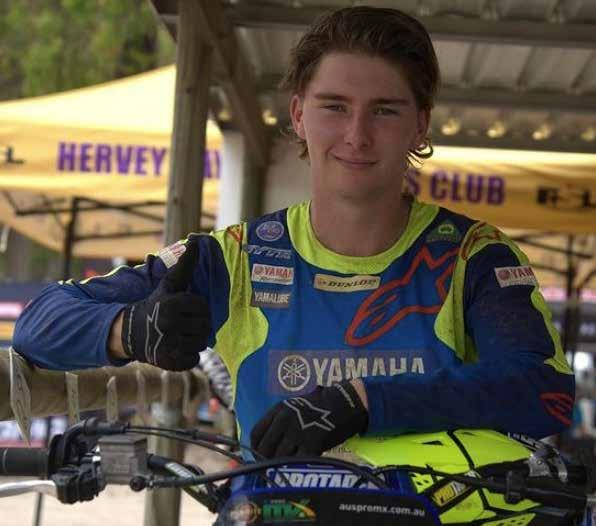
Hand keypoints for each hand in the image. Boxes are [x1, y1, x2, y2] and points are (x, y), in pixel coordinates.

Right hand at [120, 241, 210, 370]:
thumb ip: (184, 265)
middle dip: (198, 324)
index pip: (203, 307)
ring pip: (201, 343)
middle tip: (184, 323)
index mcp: (172, 304)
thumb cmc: (157, 304)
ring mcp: (169, 345)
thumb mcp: (169, 284)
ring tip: (180, 335)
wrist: (131, 331)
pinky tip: (177, 348)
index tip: (186, 309)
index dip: (197, 308)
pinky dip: (189, 356)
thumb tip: (195, 241)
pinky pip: (194, 360)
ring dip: (194, 340)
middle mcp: (170, 324)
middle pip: (205, 326)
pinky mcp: (169, 362)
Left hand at [250, 380, 367, 457]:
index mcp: (278, 410)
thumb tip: (267, 441)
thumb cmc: (320, 405)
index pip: (256, 433)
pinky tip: (299, 466)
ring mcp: (297, 432)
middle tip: (271, 465)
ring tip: (286, 466)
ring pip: (280, 457)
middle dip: (266, 459)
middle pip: (265, 448)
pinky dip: (296, 466)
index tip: (258, 455)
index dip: (255, 448)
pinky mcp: (312, 444)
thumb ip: (279, 420)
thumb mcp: (294, 406)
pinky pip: (298, 461)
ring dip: (281, 464)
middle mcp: (284, 420)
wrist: (344, 403)